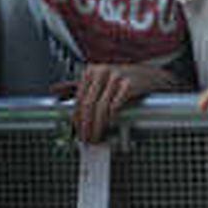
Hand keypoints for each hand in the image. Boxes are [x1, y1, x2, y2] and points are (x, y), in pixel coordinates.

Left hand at [52, 63, 174, 142]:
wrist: (152, 76)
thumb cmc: (124, 79)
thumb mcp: (99, 78)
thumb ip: (77, 85)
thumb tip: (54, 90)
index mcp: (92, 69)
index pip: (79, 98)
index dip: (76, 118)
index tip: (77, 131)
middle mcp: (103, 70)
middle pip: (88, 104)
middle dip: (85, 125)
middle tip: (85, 138)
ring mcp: (116, 76)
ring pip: (100, 107)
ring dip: (96, 126)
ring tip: (96, 137)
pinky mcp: (129, 84)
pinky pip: (114, 106)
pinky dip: (110, 119)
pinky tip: (108, 127)